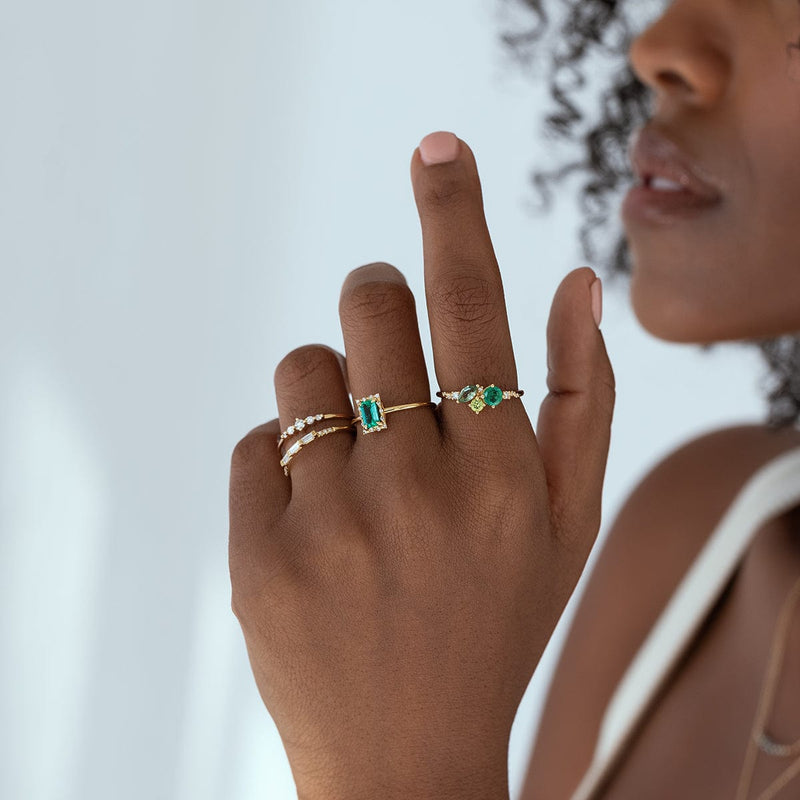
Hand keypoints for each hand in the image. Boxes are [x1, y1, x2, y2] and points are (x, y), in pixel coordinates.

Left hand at [228, 132, 614, 799]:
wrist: (406, 752)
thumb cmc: (497, 623)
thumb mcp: (568, 526)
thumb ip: (583, 400)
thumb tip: (578, 281)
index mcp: (500, 472)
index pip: (473, 305)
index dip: (455, 212)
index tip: (437, 144)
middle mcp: (415, 486)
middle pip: (369, 304)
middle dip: (375, 304)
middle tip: (387, 356)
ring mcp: (328, 520)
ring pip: (301, 368)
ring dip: (327, 391)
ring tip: (356, 465)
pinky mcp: (256, 552)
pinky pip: (252, 442)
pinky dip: (281, 464)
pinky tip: (316, 526)